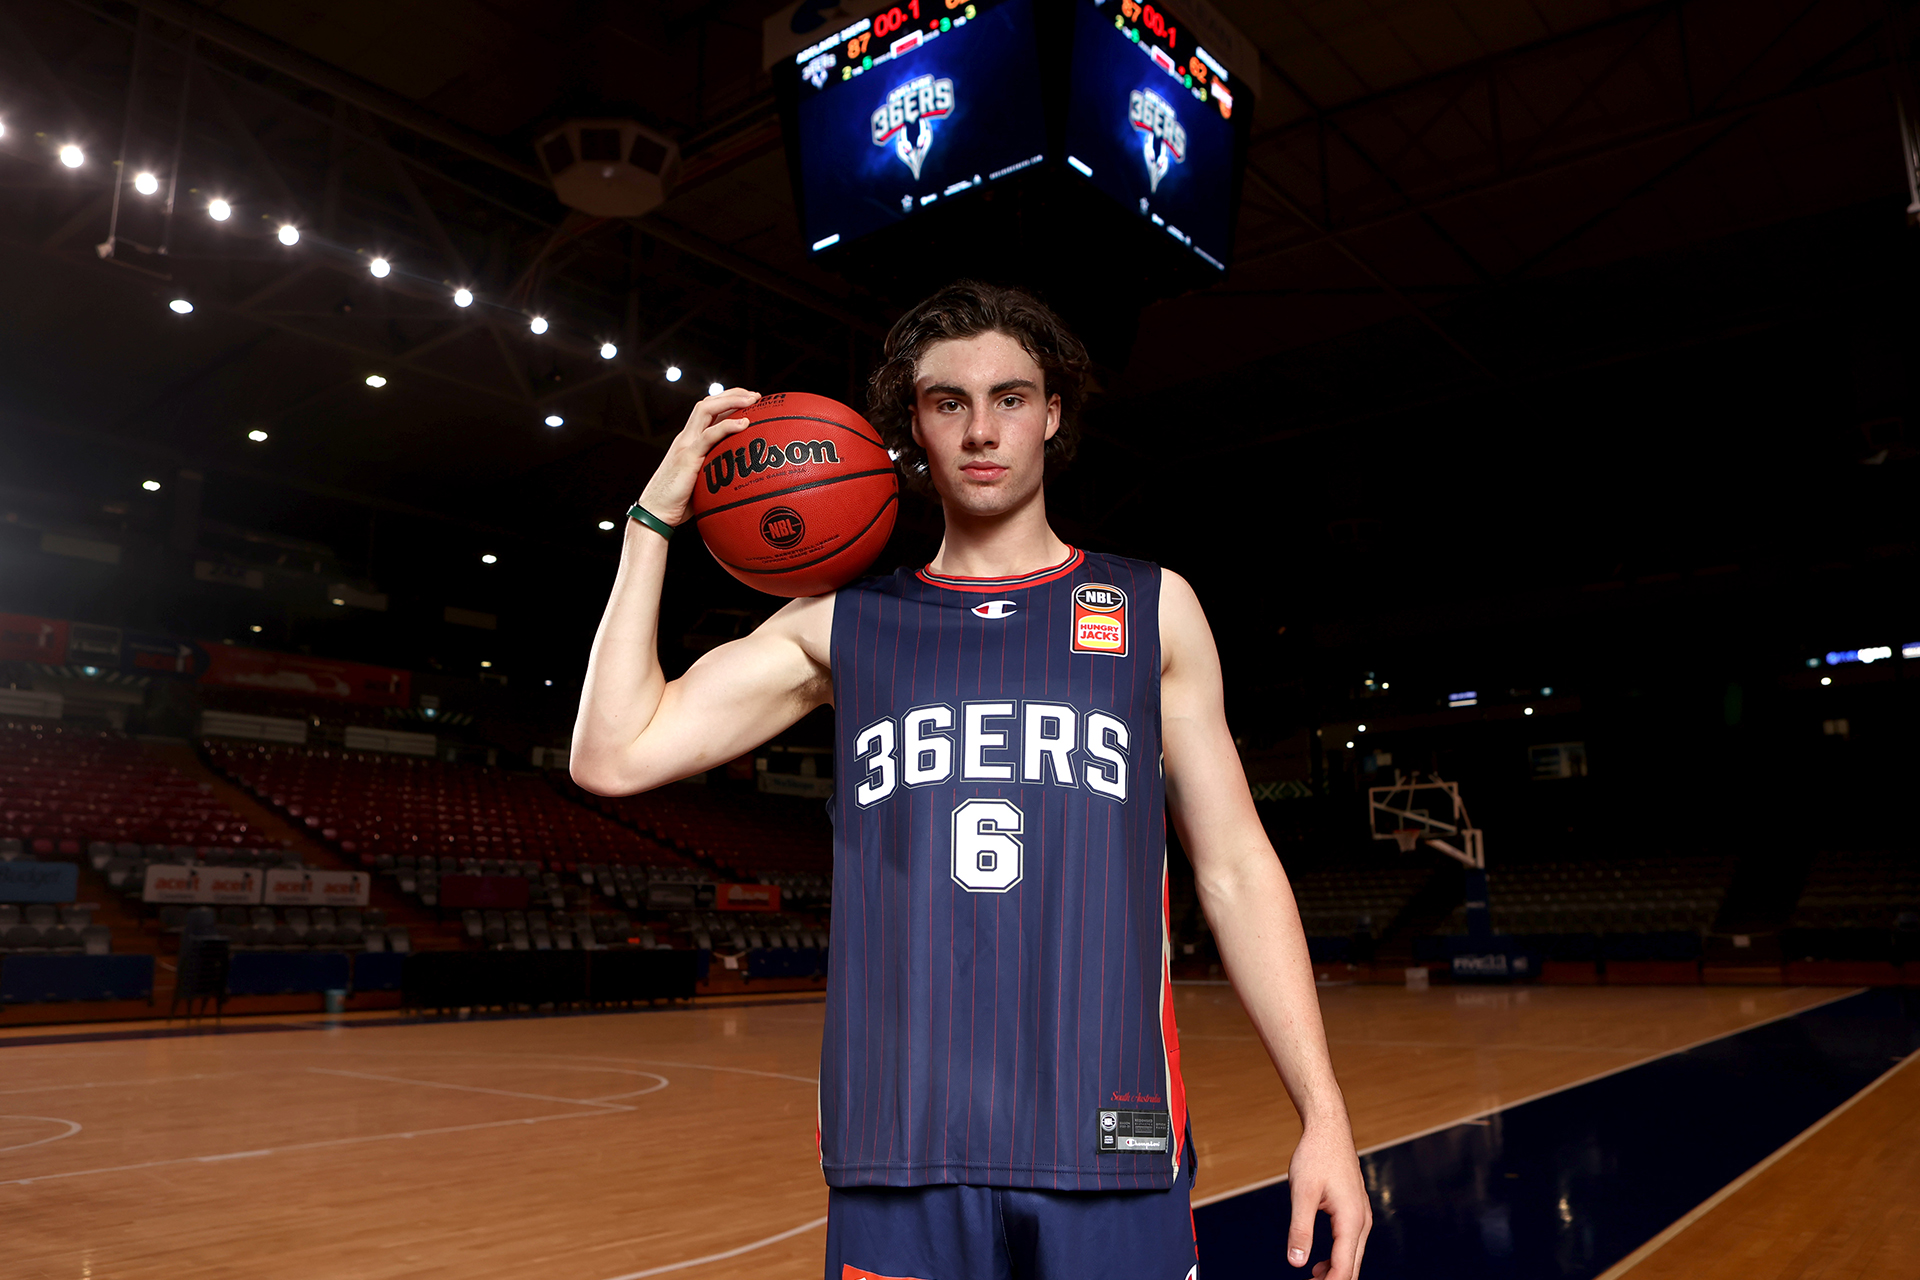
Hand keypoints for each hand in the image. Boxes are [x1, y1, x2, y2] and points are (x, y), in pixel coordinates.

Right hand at [636, 387, 759, 525]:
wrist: (656, 513)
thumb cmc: (679, 502)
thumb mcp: (701, 482)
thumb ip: (716, 473)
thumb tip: (741, 479)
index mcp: (689, 441)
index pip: (708, 411)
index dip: (728, 401)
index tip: (750, 401)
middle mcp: (686, 438)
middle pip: (707, 403)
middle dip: (733, 394)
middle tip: (756, 396)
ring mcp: (685, 445)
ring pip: (706, 409)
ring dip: (731, 400)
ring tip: (753, 400)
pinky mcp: (687, 457)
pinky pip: (709, 435)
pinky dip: (727, 426)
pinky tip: (745, 424)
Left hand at [1287, 1119, 1370, 1278]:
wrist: (1329, 1129)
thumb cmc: (1316, 1155)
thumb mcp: (1302, 1193)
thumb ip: (1300, 1230)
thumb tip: (1296, 1262)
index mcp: (1351, 1220)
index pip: (1343, 1267)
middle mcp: (1362, 1221)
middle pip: (1352, 1266)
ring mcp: (1361, 1216)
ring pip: (1352, 1257)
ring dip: (1334, 1273)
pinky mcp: (1356, 1211)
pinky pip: (1350, 1244)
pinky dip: (1337, 1259)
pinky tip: (1319, 1264)